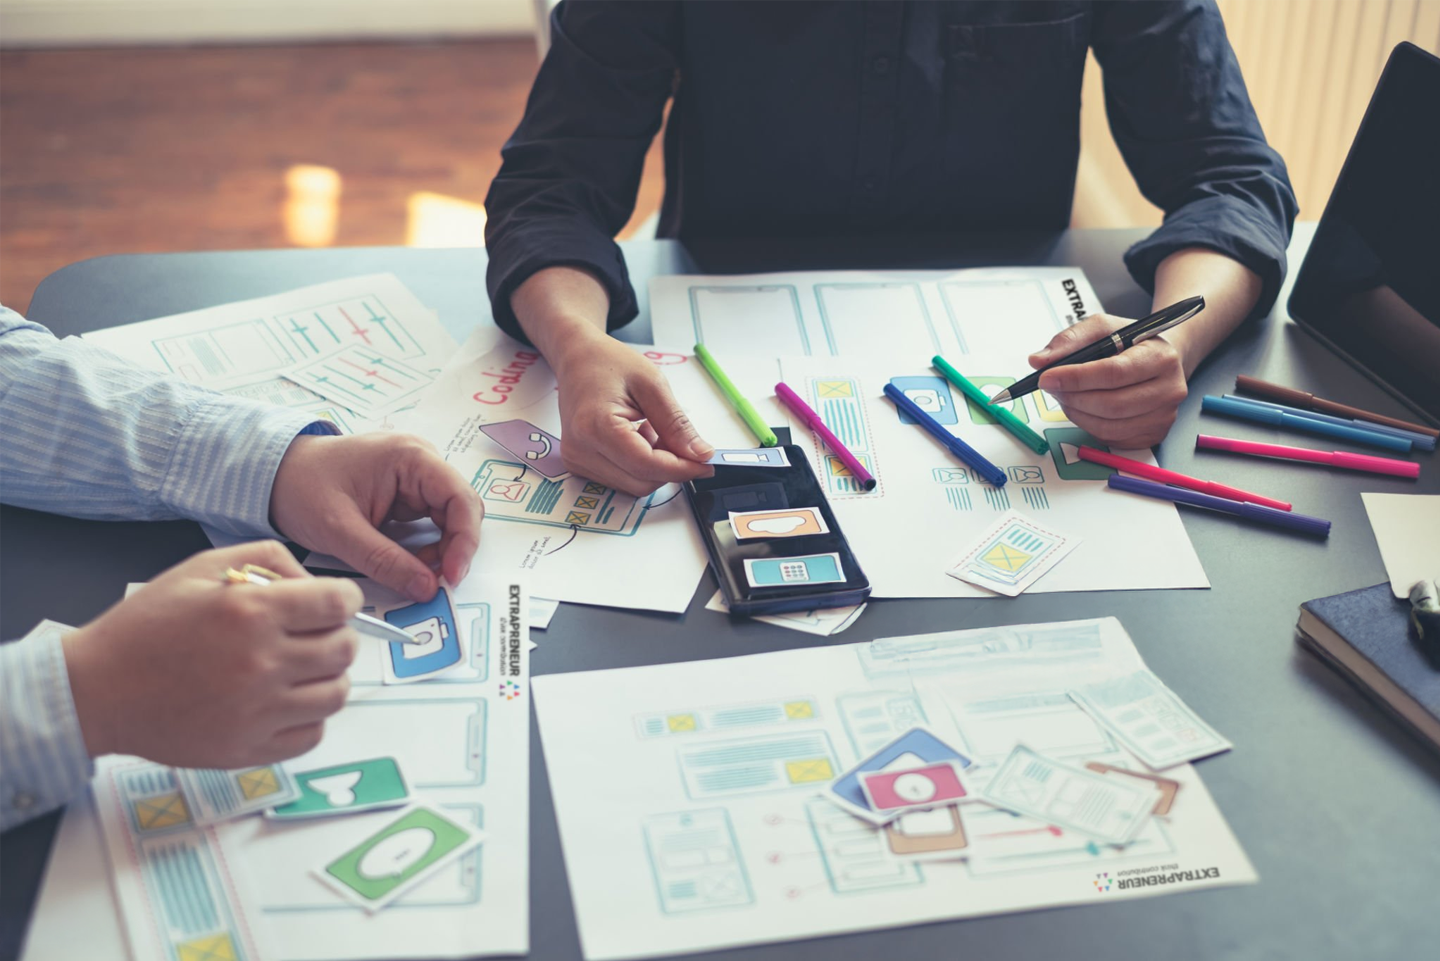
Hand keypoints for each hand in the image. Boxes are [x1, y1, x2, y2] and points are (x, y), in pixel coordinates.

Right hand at [62, 541, 360, 767]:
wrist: (97, 689)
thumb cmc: (147, 625)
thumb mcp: (200, 567)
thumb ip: (266, 560)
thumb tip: (314, 582)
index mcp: (251, 611)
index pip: (339, 603)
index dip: (344, 599)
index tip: (334, 603)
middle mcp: (261, 662)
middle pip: (344, 649)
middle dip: (338, 634)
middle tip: (314, 634)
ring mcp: (257, 711)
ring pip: (337, 693)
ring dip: (328, 677)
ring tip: (300, 669)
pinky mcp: (248, 749)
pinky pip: (313, 734)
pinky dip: (308, 716)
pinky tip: (284, 701)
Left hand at [270, 433, 482, 601]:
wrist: (271, 474)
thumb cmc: (300, 488)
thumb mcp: (340, 531)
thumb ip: (386, 561)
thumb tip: (427, 588)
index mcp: (410, 457)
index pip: (460, 498)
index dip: (464, 539)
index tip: (451, 575)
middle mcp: (420, 461)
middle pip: (461, 509)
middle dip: (454, 548)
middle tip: (437, 582)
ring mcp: (414, 477)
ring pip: (448, 519)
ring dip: (440, 550)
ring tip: (416, 573)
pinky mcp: (405, 493)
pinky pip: (430, 523)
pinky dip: (426, 547)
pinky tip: (409, 563)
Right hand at [550, 327, 714, 494]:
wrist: (577, 358)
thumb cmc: (608, 362)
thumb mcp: (652, 384)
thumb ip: (676, 424)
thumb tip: (700, 455)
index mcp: (595, 426)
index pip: (647, 465)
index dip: (682, 468)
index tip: (706, 463)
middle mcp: (580, 450)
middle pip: (641, 482)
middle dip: (670, 467)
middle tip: (682, 440)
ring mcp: (576, 460)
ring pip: (633, 486)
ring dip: (655, 466)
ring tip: (653, 430)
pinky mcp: (578, 464)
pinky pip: (622, 479)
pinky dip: (641, 466)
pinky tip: (639, 439)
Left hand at [1029, 313, 1187, 447]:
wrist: (1160, 360)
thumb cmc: (1130, 344)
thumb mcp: (1102, 329)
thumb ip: (1070, 339)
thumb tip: (1038, 360)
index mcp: (1161, 357)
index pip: (1114, 372)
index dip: (1076, 377)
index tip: (1046, 377)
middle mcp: (1169, 389)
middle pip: (1111, 404)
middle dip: (1072, 397)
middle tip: (1050, 387)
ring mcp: (1164, 416)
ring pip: (1108, 426)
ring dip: (1076, 413)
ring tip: (1065, 396)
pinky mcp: (1154, 435)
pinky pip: (1111, 438)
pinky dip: (1088, 425)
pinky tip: (1083, 408)